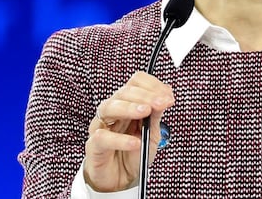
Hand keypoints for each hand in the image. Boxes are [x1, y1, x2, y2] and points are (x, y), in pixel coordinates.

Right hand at [84, 71, 174, 191]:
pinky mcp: (94, 145)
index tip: (167, 96)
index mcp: (128, 103)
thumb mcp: (152, 133)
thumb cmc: (134, 152)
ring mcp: (101, 125)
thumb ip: (156, 115)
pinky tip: (134, 142)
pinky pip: (103, 137)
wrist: (121, 179)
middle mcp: (113, 110)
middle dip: (145, 96)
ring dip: (129, 107)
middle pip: (124, 92)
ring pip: (109, 107)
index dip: (152, 85)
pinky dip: (120, 139)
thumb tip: (166, 97)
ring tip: (145, 112)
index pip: (136, 82)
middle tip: (161, 103)